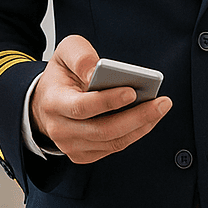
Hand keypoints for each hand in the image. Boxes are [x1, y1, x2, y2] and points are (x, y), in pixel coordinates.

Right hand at [29, 35, 170, 163]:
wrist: (45, 102)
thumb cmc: (61, 75)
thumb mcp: (65, 52)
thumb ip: (81, 57)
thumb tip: (98, 72)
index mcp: (53, 102)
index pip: (81, 107)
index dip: (107, 101)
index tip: (132, 91)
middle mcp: (60, 129)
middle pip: (103, 130)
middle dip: (137, 117)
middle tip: (162, 103)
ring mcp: (71, 146)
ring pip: (112, 142)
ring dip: (141, 126)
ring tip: (161, 108)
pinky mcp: (83, 155)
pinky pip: (114, 147)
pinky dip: (134, 134)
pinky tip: (148, 119)